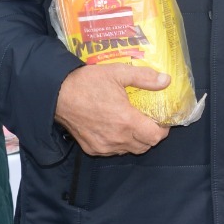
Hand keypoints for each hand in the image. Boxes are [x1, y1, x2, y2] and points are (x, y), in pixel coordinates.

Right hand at [54, 63, 170, 156]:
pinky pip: (113, 151)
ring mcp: (104, 146)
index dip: (163, 129)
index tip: (161, 119)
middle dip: (151, 134)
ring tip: (132, 124)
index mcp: (126, 121)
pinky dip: (119, 143)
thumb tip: (166, 80)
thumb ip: (144, 78)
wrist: (57, 94)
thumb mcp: (118, 73)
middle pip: (145, 146)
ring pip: (129, 150)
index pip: (155, 137)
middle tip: (148, 120)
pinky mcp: (92, 149)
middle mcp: (117, 138)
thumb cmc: (87, 82)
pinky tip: (115, 128)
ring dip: (136, 140)